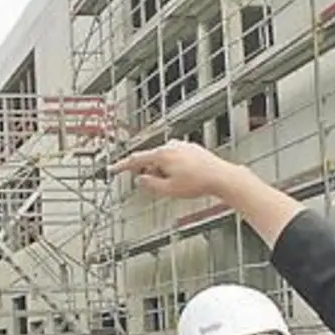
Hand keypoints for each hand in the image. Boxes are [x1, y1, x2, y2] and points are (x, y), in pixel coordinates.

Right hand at [108, 140, 240, 200]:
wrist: (221, 177)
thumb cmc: (199, 183)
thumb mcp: (169, 190)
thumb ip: (150, 184)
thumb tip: (140, 179)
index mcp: (163, 154)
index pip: (136, 159)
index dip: (122, 165)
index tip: (113, 168)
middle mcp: (171, 146)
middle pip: (151, 159)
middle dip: (151, 172)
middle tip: (161, 186)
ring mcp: (182, 145)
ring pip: (164, 159)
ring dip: (164, 171)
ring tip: (179, 183)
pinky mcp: (191, 148)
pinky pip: (176, 158)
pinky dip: (175, 168)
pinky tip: (186, 178)